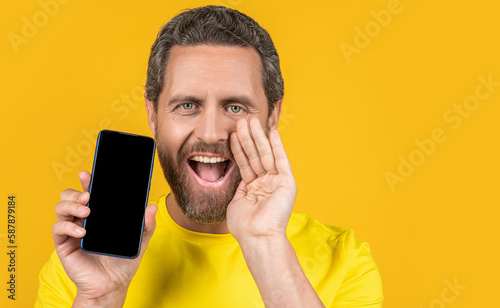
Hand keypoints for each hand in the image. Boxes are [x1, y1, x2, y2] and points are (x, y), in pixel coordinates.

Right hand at [52, 171, 156, 305]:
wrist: (112, 284)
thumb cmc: (123, 260)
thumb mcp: (139, 240)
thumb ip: (146, 224)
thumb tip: (151, 207)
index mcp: (100, 213)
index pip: (90, 191)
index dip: (87, 181)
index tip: (88, 174)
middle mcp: (84, 218)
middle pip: (70, 195)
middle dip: (76, 192)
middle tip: (88, 196)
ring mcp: (72, 230)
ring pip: (61, 207)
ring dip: (71, 206)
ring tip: (86, 212)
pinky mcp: (64, 244)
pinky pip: (58, 229)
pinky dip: (68, 228)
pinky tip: (82, 233)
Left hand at [227, 118, 296, 241]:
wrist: (257, 236)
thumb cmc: (245, 225)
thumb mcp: (237, 202)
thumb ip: (239, 187)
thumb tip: (237, 175)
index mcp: (254, 189)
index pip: (246, 163)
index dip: (239, 148)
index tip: (233, 133)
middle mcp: (267, 184)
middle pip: (256, 156)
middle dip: (248, 138)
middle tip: (242, 120)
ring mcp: (277, 182)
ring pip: (266, 155)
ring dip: (258, 137)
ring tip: (251, 121)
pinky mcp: (288, 182)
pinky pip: (281, 160)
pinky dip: (277, 145)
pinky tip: (272, 132)